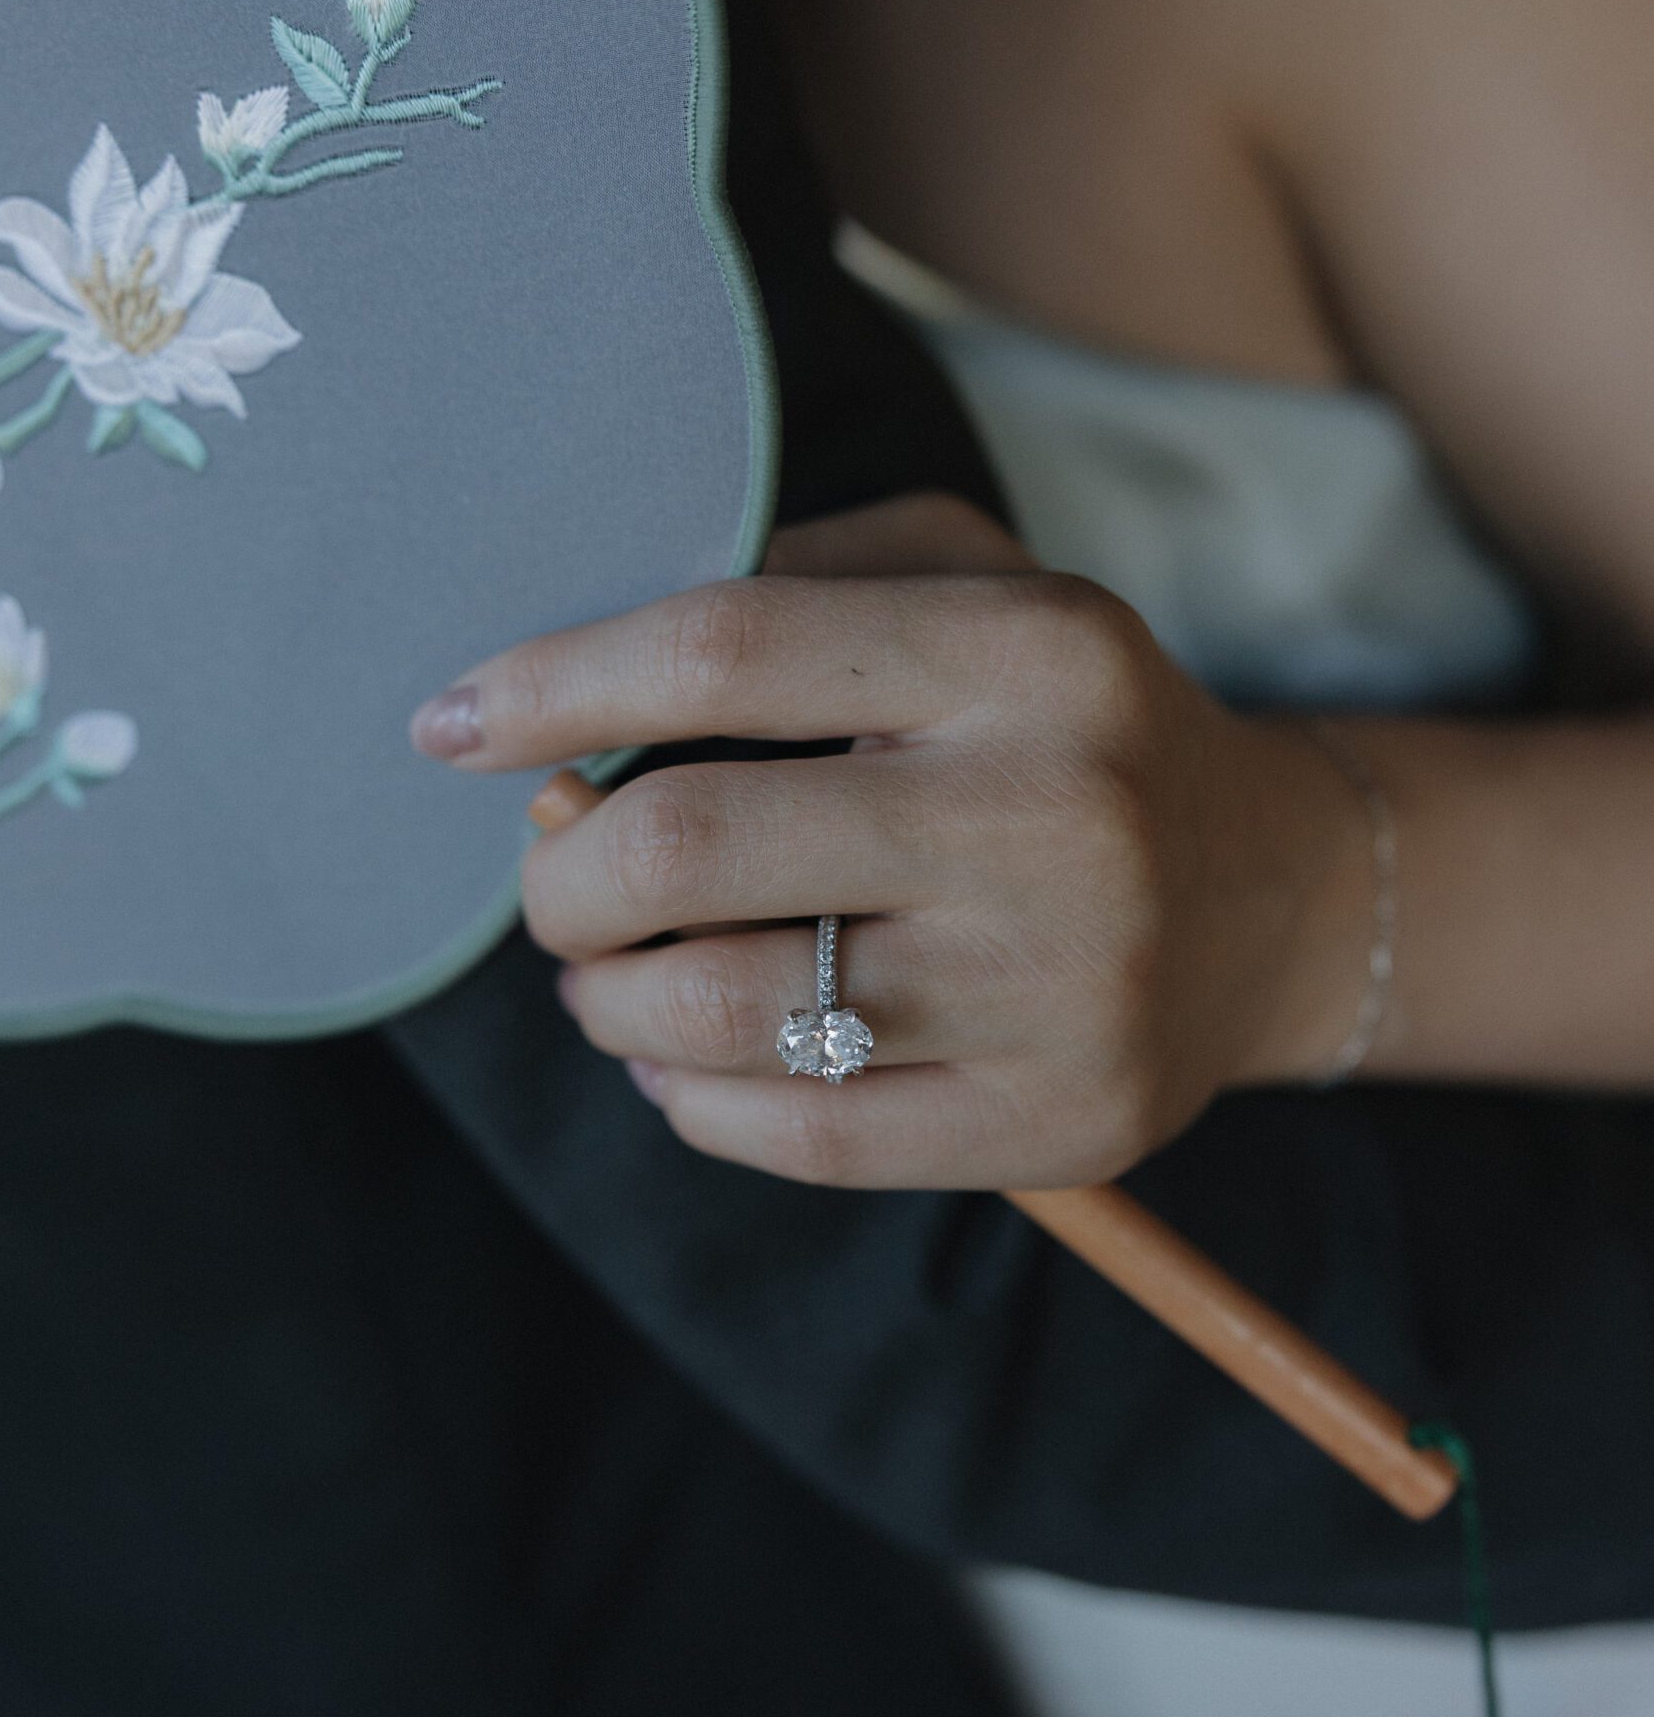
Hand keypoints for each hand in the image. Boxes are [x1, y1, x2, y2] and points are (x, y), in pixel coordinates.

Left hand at [410, 498, 1371, 1188]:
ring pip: (722, 1012)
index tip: (450, 724)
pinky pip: (793, 1132)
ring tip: (614, 973)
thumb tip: (571, 681)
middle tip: (559, 882)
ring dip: (609, 997)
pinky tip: (685, 1057)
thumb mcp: (975, 586)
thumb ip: (793, 583)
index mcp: (1030, 654)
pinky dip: (688, 1096)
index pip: (724, 650)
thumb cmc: (1065, 727)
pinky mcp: (1057, 1122)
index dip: (554, 686)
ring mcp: (1061, 988)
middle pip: (691, 846)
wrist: (1266, 898)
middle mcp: (1054, 817)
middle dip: (564, 877)